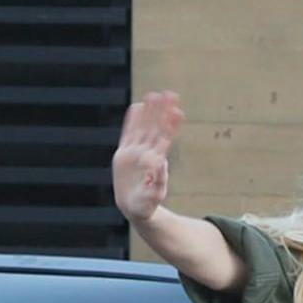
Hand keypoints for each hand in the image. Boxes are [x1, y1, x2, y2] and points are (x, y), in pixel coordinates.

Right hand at [112, 91, 184, 221]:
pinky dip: (132, 121)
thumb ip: (157, 180)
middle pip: (156, 128)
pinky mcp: (124, 154)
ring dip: (149, 112)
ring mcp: (135, 152)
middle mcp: (146, 154)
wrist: (135, 209)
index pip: (165, 139)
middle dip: (162, 112)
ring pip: (143, 128)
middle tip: (171, 93)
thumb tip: (160, 162)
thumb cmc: (147, 205)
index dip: (171, 125)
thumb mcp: (154, 195)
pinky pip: (128, 133)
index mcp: (155, 162)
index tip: (178, 111)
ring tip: (155, 94)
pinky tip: (136, 107)